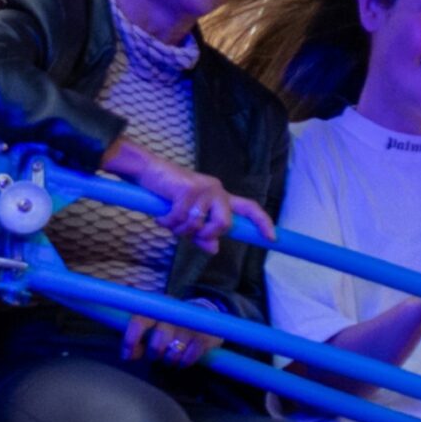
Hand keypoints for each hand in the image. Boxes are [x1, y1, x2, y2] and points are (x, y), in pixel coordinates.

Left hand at [124, 315, 217, 367]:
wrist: (204, 316)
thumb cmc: (171, 326)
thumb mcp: (152, 328)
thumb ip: (137, 340)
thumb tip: (127, 356)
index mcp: (158, 307)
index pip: (140, 320)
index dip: (131, 339)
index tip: (127, 356)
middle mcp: (174, 314)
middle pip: (157, 343)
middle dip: (155, 354)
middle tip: (157, 355)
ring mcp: (190, 326)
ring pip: (173, 353)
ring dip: (170, 360)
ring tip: (171, 357)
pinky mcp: (203, 338)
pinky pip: (189, 358)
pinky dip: (184, 362)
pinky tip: (182, 359)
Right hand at [125, 151, 274, 253]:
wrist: (148, 172)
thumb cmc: (168, 194)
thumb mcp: (188, 217)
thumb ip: (202, 233)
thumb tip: (214, 249)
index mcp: (221, 197)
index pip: (249, 208)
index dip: (262, 223)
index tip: (272, 238)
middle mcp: (216, 190)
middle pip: (224, 225)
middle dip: (205, 235)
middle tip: (188, 233)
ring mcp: (203, 189)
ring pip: (197, 226)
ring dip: (178, 229)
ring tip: (168, 219)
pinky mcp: (188, 189)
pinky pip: (180, 219)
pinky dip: (167, 222)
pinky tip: (160, 216)